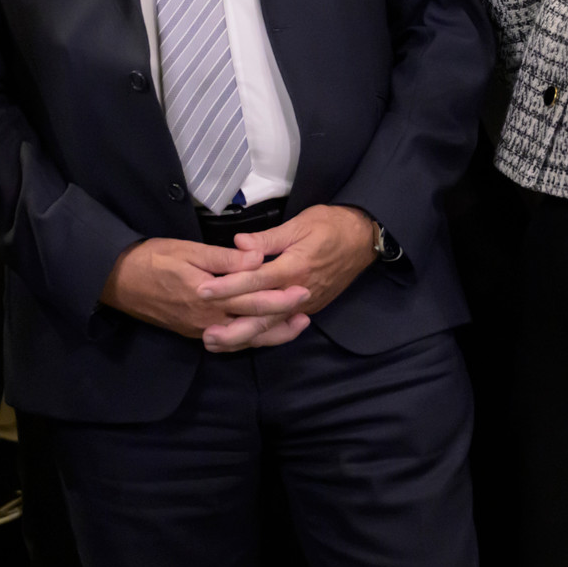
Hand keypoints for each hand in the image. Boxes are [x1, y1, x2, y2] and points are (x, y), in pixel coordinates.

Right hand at [100, 238, 308, 341]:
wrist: (117, 282)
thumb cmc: (152, 259)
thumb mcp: (187, 251)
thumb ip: (224, 259)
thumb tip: (256, 259)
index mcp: (208, 297)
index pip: (252, 299)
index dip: (280, 296)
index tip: (303, 288)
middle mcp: (207, 320)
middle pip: (253, 323)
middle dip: (282, 317)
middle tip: (308, 309)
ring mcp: (200, 330)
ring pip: (243, 338)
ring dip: (271, 334)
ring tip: (296, 326)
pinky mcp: (194, 332)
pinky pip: (229, 340)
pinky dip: (250, 338)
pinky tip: (264, 332)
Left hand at [193, 204, 376, 350]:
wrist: (364, 239)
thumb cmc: (331, 226)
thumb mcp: (300, 224)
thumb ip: (268, 238)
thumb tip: (239, 244)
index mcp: (294, 268)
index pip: (255, 281)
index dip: (228, 287)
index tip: (203, 291)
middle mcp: (299, 292)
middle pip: (262, 316)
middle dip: (233, 327)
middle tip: (206, 334)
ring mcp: (305, 304)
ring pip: (271, 327)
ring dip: (243, 337)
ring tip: (216, 342)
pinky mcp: (308, 308)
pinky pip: (281, 326)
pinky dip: (261, 335)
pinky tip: (241, 339)